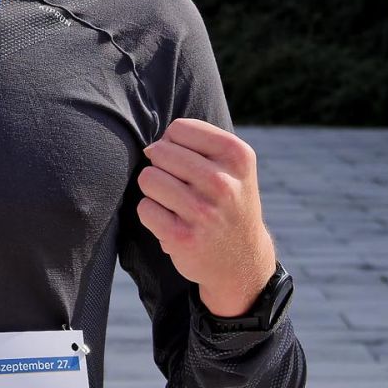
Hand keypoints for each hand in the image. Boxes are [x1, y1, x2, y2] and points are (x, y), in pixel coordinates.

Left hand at [136, 118, 276, 317]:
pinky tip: (173, 222)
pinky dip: (152, 214)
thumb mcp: (232, 164)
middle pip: (159, 151)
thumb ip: (196, 142)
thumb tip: (149, 147)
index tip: (190, 163)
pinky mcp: (182, 237)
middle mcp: (222, 182)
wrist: (242, 259)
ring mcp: (202, 211)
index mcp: (237, 155)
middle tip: (182, 186)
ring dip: (155, 191)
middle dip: (162, 166)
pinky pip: (144, 208)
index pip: (178, 128)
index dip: (174, 144)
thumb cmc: (227, 200)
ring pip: (148, 178)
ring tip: (177, 203)